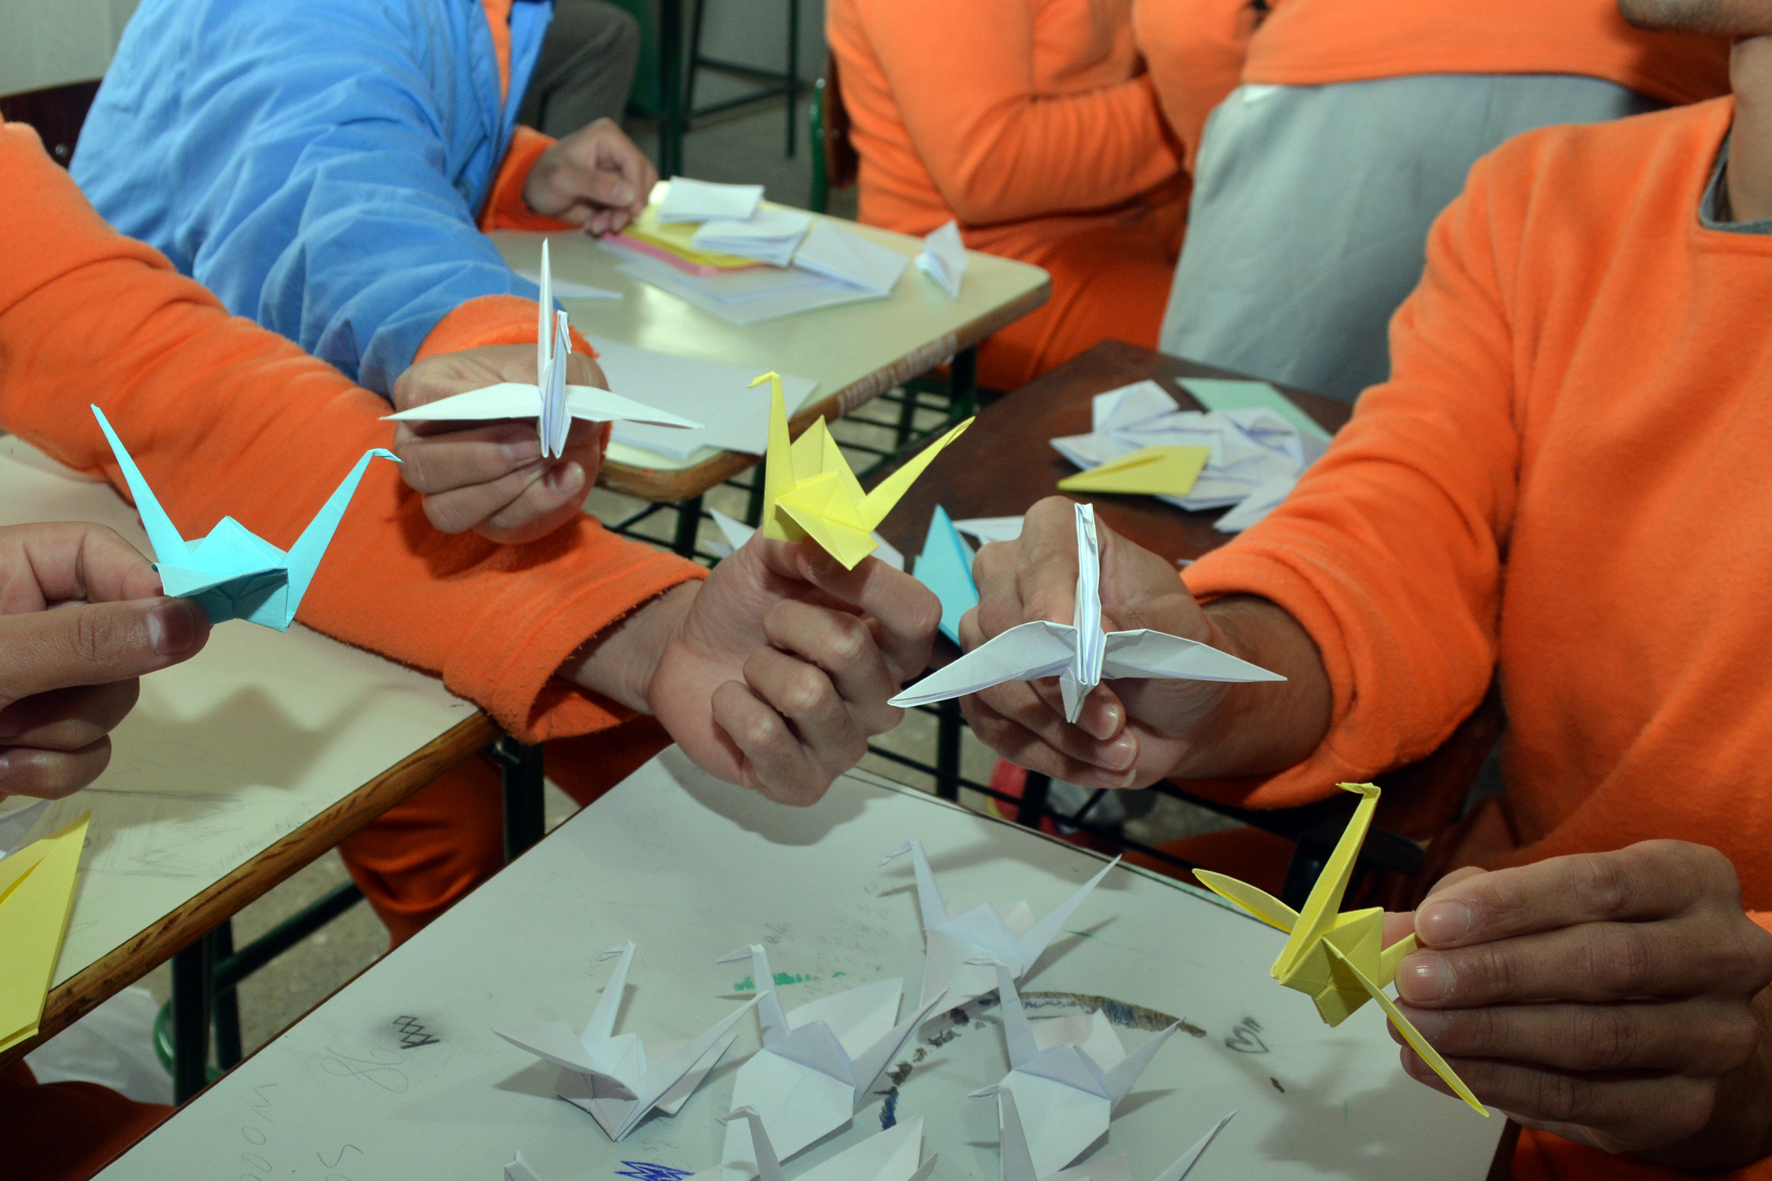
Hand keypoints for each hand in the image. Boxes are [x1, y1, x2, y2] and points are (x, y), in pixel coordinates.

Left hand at [0, 522, 210, 798]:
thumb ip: (88, 640)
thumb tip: (190, 623)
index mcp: (8, 573)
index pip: (99, 553)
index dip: (139, 588)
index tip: (169, 628)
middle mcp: (30, 624)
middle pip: (121, 639)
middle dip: (89, 687)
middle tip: (33, 701)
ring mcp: (35, 684)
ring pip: (110, 704)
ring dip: (63, 735)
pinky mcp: (36, 740)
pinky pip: (88, 753)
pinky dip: (52, 771)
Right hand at [391, 344, 607, 542]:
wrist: (575, 425)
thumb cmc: (548, 388)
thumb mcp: (553, 369)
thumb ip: (540, 382)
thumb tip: (533, 407)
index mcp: (427, 389)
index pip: (419, 400)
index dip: (462, 406)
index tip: (511, 404)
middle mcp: (420, 443)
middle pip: (420, 466)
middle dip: (482, 459)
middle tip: (534, 443)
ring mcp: (445, 487)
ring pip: (445, 508)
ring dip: (504, 488)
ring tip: (546, 459)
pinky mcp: (481, 517)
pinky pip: (494, 522)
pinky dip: (537, 502)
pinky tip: (567, 475)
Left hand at [523, 118, 656, 235]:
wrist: (532, 192)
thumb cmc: (543, 177)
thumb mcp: (563, 179)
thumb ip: (595, 184)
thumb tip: (629, 194)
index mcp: (607, 138)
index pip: (636, 163)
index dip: (637, 189)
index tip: (630, 213)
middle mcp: (618, 151)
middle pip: (643, 181)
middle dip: (628, 207)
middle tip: (611, 224)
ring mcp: (618, 172)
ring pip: (637, 198)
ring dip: (619, 217)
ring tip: (596, 226)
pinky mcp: (615, 190)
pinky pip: (626, 208)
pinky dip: (613, 220)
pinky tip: (594, 224)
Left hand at [567, 538, 939, 804]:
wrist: (686, 655)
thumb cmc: (745, 608)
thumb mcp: (770, 555)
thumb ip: (804, 537)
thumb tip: (832, 544)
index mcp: (892, 642)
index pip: (919, 614)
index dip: (864, 581)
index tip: (811, 565)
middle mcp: (881, 698)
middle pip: (852, 648)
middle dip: (787, 622)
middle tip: (769, 630)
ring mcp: (845, 746)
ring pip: (806, 693)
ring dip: (759, 668)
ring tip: (754, 670)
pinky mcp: (802, 784)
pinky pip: (765, 736)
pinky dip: (732, 707)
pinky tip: (735, 705)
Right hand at [958, 496, 1327, 788]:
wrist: (1178, 712)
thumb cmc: (1177, 654)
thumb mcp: (1178, 630)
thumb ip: (1138, 624)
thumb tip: (1093, 634)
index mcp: (1060, 536)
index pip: (1040, 563)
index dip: (1052, 609)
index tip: (1082, 659)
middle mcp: (1012, 575)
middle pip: (1000, 625)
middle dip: (1058, 687)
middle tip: (1115, 722)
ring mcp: (992, 635)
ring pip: (991, 682)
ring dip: (1058, 730)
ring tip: (1118, 751)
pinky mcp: (986, 691)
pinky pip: (992, 727)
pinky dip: (1048, 755)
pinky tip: (1095, 765)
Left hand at [1388, 844, 1771, 1167]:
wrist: (1677, 1022)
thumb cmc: (1593, 938)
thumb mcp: (1538, 902)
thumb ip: (1463, 909)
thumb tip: (1386, 934)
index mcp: (1688, 880)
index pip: (1598, 885)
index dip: (1509, 905)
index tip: (1433, 924)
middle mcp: (1721, 955)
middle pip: (1603, 963)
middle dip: (1495, 973)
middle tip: (1413, 981)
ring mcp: (1712, 1036)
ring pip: (1593, 1038)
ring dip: (1488, 1034)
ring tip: (1413, 1026)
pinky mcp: (1685, 1104)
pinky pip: (1583, 1097)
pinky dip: (1500, 1082)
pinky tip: (1440, 1066)